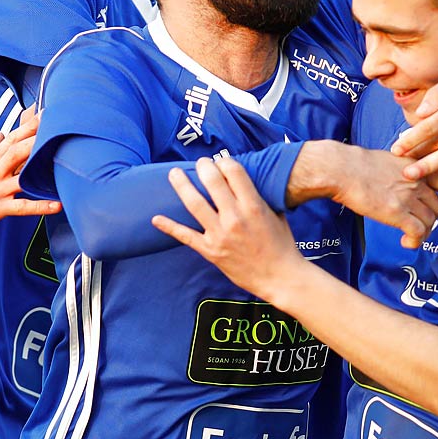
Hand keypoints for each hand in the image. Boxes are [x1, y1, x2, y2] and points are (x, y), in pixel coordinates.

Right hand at [0, 112, 60, 235]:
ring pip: (23, 174)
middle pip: (19, 150)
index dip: (29, 127)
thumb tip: (2, 135)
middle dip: (40, 138)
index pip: (11, 139)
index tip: (45, 115)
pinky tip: (58, 205)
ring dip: (44, 168)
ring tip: (66, 161)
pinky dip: (40, 206)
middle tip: (61, 124)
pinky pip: (22, 207)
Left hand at [152, 156, 305, 300]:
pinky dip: (169, 227)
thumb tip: (245, 181)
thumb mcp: (276, 214)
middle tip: (200, 163)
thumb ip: (260, 196)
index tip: (221, 162)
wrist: (279, 277)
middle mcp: (235, 218)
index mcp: (254, 206)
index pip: (234, 171)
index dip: (225, 162)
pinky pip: (185, 236)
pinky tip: (156, 218)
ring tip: (174, 174)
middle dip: (203, 166)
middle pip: (212, 181)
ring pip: (194, 203)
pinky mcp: (210, 251)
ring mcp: (220, 235)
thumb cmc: (281, 244)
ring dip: (181, 185)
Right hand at [300, 143, 437, 249]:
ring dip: (422, 233)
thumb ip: (407, 171)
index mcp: (418, 167)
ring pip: (430, 222)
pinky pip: (418, 233)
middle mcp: (418, 182)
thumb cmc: (359, 165)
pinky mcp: (397, 213)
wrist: (343, 170)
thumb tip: (410, 183)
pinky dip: (415, 242)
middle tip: (420, 226)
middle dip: (432, 219)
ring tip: (410, 237)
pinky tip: (405, 243)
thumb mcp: (392, 159)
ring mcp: (409, 198)